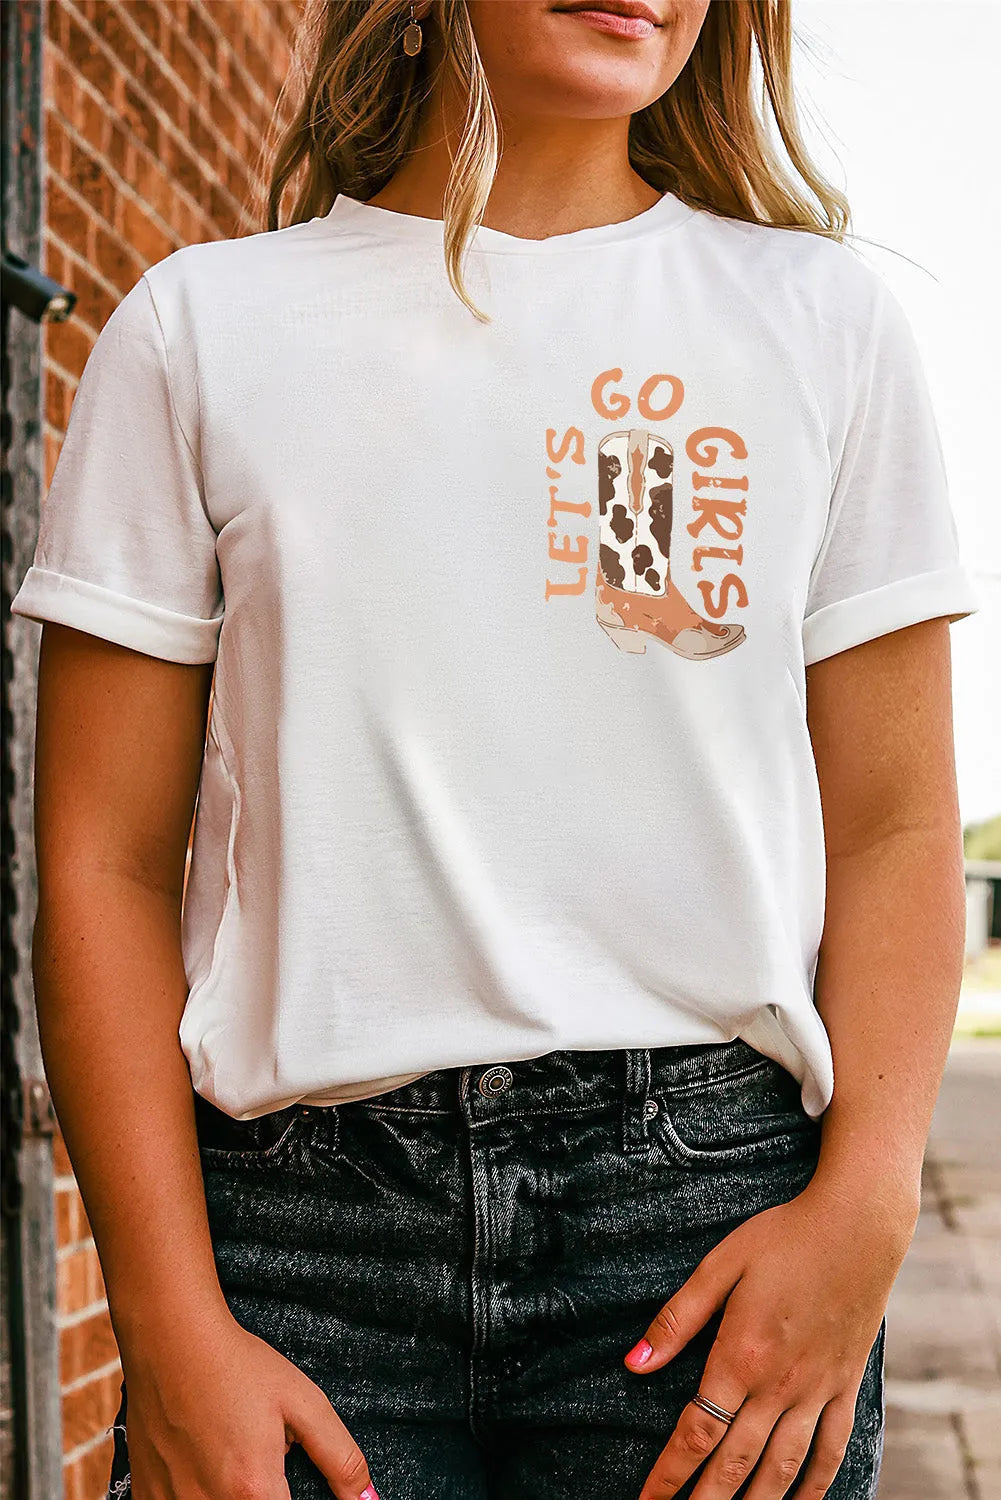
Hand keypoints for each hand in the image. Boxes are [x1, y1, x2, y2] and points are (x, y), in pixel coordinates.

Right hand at [119, 1305, 376, 1499]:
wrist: (171, 1341)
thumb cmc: (238, 1367)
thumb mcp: (302, 1402)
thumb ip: (339, 1457)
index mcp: (254, 1490)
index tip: (290, 1487)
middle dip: (266, 1498)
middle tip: (263, 1466)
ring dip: (232, 1496)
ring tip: (234, 1461)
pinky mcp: (147, 1498)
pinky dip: (198, 1495)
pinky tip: (203, 1467)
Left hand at [623, 1179, 916, 1498]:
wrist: (858, 1225)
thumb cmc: (783, 1237)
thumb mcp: (720, 1265)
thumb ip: (678, 1319)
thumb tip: (634, 1363)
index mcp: (741, 1356)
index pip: (697, 1433)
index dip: (669, 1475)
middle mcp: (779, 1385)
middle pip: (735, 1464)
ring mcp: (818, 1390)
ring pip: (783, 1470)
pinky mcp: (846, 1385)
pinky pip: (832, 1451)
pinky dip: (816, 1488)